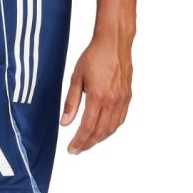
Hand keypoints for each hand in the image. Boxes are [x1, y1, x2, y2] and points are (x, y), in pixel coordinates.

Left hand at [60, 37, 132, 153]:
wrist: (114, 42)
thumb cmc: (94, 56)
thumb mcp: (76, 78)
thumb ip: (71, 102)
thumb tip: (65, 123)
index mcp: (98, 97)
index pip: (87, 127)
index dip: (79, 141)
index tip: (71, 149)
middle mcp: (112, 101)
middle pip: (100, 132)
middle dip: (87, 144)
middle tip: (77, 150)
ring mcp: (122, 99)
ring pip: (111, 128)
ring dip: (99, 139)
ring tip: (87, 143)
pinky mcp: (127, 96)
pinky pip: (120, 119)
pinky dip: (110, 129)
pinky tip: (102, 131)